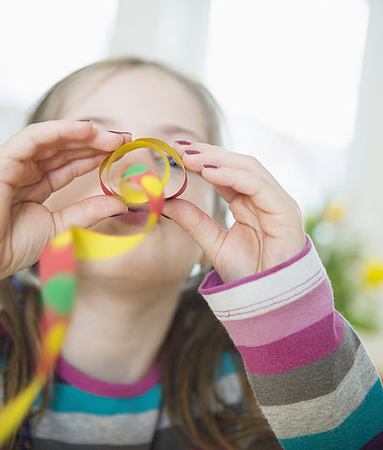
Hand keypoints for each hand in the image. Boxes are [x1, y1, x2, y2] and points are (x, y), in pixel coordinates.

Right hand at [0, 120, 129, 289]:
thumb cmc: (8, 248)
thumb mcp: (60, 228)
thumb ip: (88, 212)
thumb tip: (121, 203)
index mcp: (34, 185)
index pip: (70, 164)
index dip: (96, 156)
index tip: (123, 152)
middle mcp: (24, 170)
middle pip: (65, 148)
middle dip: (96, 142)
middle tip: (125, 140)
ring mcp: (14, 163)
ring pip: (53, 139)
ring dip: (85, 135)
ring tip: (113, 137)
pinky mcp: (4, 159)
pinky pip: (35, 137)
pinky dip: (61, 130)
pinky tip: (87, 130)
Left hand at [163, 142, 306, 283]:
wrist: (269, 302)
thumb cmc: (247, 275)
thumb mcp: (213, 243)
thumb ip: (193, 221)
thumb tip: (165, 202)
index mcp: (249, 202)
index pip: (226, 172)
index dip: (202, 159)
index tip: (176, 151)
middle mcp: (265, 198)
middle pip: (237, 164)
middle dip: (208, 153)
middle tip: (180, 148)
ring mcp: (278, 202)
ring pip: (249, 168)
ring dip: (218, 160)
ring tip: (191, 157)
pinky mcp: (286, 211)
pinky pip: (258, 185)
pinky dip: (233, 175)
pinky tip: (209, 172)